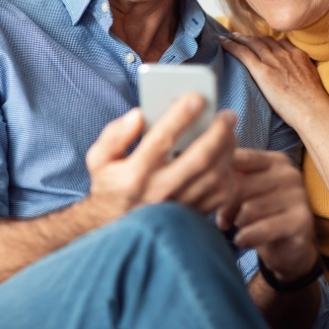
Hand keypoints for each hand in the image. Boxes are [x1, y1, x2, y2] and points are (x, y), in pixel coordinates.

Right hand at [85, 94, 238, 221]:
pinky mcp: (193, 215)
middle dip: (218, 131)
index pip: (162, 139)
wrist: (115, 232)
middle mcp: (159, 191)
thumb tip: (139, 115)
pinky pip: (221, 194)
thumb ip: (114, 135)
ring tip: (230, 130)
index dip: (181, 115)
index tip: (197, 96)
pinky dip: (229, 172)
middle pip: (199, 158)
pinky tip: (226, 156)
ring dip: (228, 149)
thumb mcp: (99, 159)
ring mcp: (180, 206)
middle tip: (227, 114)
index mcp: (135, 173)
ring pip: (215, 176)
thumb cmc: (111, 186)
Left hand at [217, 149, 317, 282]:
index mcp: (275, 160)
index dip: (217, 179)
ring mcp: (298, 196)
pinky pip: (263, 227)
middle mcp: (289, 173)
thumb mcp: (247, 191)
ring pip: (249, 208)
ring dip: (236, 222)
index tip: (207, 195)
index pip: (237, 159)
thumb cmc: (261, 214)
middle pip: (241, 185)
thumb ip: (230, 176)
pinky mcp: (301, 220)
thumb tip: (196, 169)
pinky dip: (246, 236)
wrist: (289, 249)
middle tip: (221, 220)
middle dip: (224, 206)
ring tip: (236, 227)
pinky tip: (241, 240)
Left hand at [220, 33, 328, 130]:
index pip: (279, 42)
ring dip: (239, 38)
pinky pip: (243, 53)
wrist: (313, 110)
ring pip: (252, 43)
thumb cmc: (313, 105)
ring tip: (229, 37)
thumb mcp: (310, 82)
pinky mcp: (263, 70)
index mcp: (298, 55)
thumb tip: (292, 83)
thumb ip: (300, 76)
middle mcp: (285, 54)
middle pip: (264, 40)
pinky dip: (231, 45)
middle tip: (239, 36)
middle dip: (251, 37)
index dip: (266, 41)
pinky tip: (222, 42)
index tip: (258, 41)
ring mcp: (274, 61)